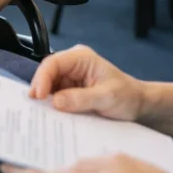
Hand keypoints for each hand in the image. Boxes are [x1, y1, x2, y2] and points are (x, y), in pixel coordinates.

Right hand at [29, 44, 146, 120]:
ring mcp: (70, 77)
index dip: (42, 78)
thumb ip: (81, 99)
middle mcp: (73, 64)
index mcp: (81, 57)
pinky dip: (51, 105)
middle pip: (47, 74)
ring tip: (39, 114)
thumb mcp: (106, 97)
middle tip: (34, 108)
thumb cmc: (127, 95)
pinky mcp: (70, 90)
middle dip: (40, 89)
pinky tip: (49, 115)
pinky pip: (55, 96)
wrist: (137, 103)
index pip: (54, 63)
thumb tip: (56, 102)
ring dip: (45, 99)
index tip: (38, 96)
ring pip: (49, 85)